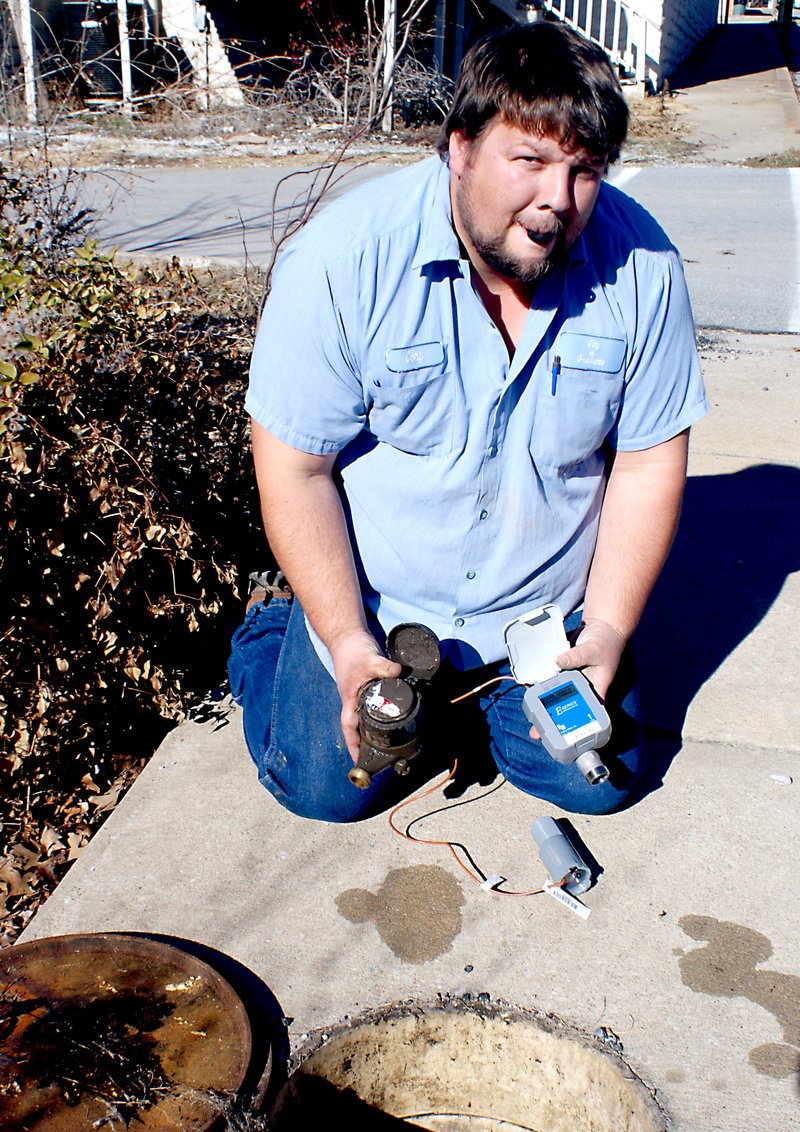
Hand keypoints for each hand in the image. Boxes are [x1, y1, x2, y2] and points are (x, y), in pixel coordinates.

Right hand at [329, 629, 401, 762]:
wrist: (348, 635)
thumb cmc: (352, 650)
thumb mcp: (370, 659)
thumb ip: (385, 667)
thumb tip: (399, 672)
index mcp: (350, 699)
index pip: (349, 728)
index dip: (353, 746)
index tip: (359, 761)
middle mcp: (354, 700)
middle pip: (358, 727)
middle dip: (366, 743)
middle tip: (380, 757)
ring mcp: (361, 694)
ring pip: (367, 717)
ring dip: (374, 730)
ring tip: (389, 743)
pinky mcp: (369, 686)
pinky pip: (376, 704)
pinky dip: (384, 712)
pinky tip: (394, 716)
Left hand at [528, 618, 625, 739]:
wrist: (602, 628)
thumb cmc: (607, 643)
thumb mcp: (594, 650)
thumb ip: (577, 656)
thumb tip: (558, 661)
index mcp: (595, 689)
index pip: (587, 712)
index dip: (575, 725)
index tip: (564, 734)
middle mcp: (583, 687)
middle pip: (567, 706)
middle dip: (553, 718)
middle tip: (538, 731)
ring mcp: (573, 677)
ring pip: (557, 692)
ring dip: (545, 700)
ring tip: (531, 713)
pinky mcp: (564, 668)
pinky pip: (552, 676)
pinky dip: (543, 681)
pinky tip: (531, 687)